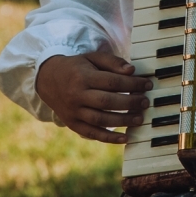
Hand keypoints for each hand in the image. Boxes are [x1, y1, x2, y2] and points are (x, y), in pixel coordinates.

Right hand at [35, 51, 151, 143]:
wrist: (48, 80)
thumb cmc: (76, 68)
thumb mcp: (92, 58)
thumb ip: (112, 62)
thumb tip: (131, 71)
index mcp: (83, 77)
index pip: (112, 82)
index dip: (132, 84)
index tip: (147, 84)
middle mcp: (77, 95)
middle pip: (107, 102)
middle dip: (130, 103)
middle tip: (145, 102)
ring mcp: (74, 112)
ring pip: (101, 119)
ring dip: (123, 121)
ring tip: (140, 118)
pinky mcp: (72, 124)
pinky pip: (92, 134)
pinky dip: (109, 138)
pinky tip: (125, 138)